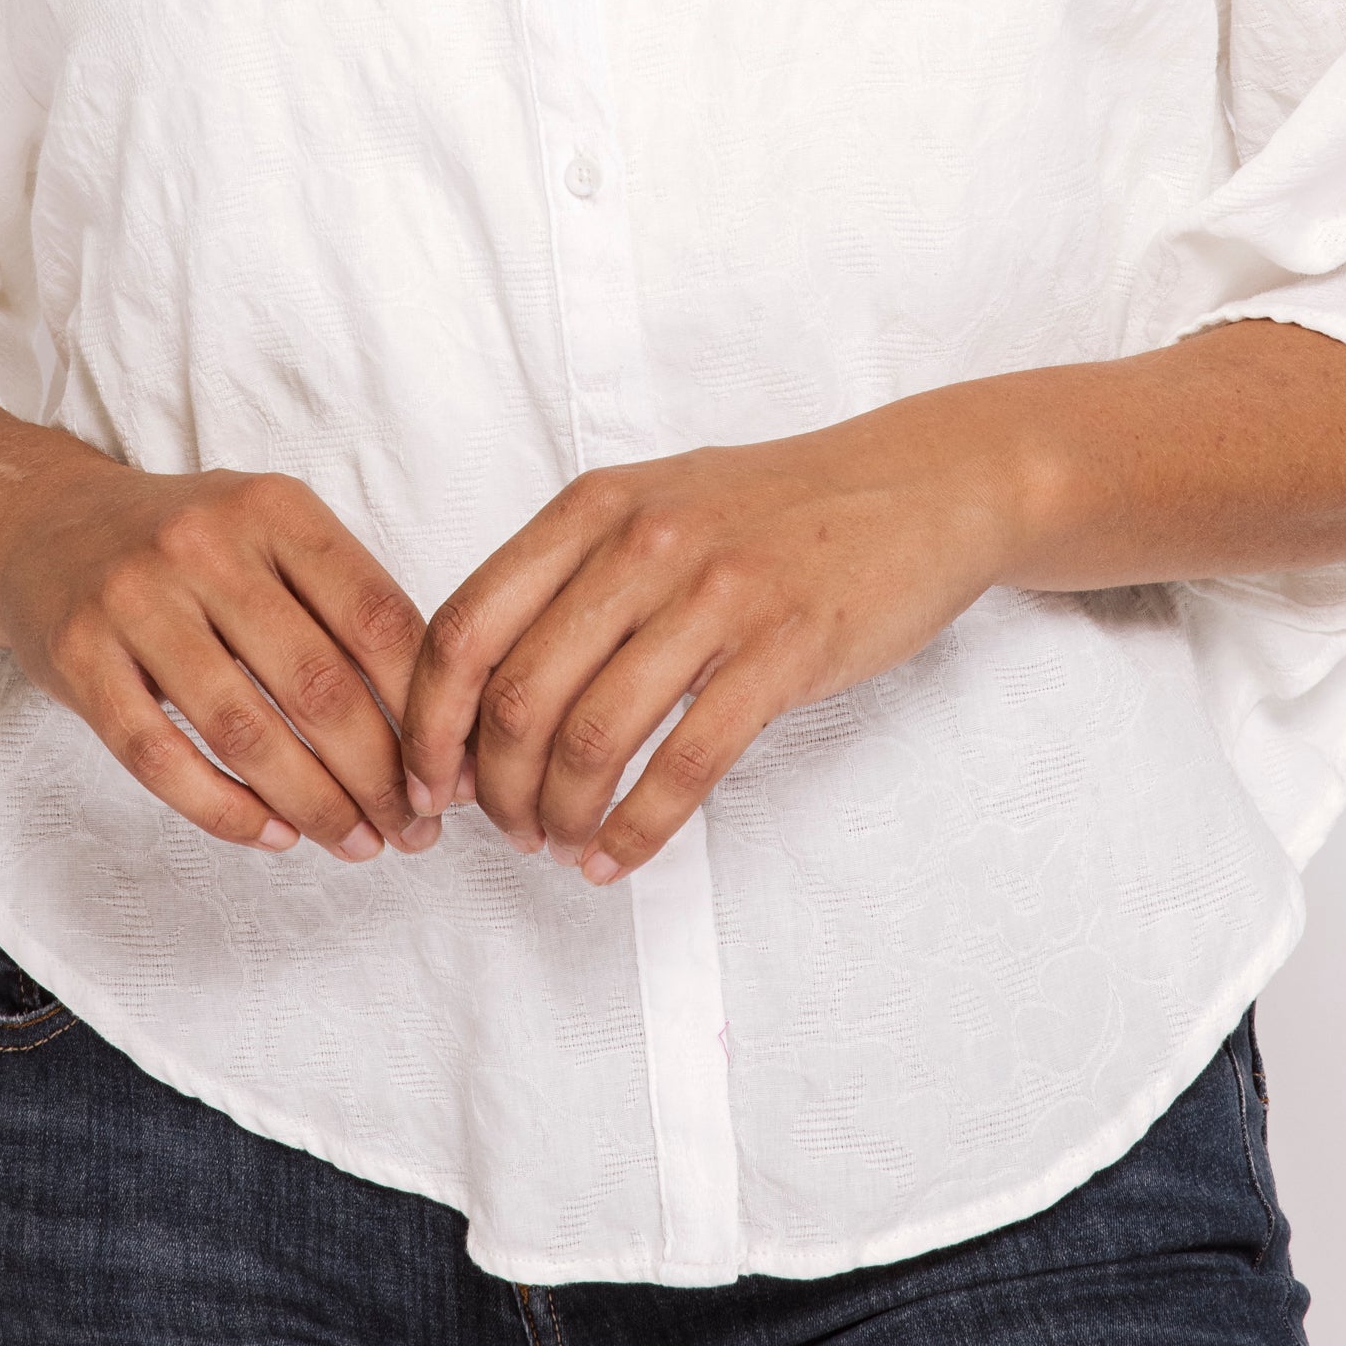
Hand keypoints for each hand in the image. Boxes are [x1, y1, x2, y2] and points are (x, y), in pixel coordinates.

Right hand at [0, 446, 438, 864]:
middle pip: (317, 684)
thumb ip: (343, 601)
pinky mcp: (79, 660)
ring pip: (244, 729)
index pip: (376, 616)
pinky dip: (225, 809)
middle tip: (412, 832)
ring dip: (312, 804)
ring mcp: (135, 601)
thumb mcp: (267, 533)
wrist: (39, 526)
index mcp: (273, 509)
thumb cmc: (184, 546)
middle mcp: (204, 545)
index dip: (424, 706)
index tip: (448, 771)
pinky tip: (273, 835)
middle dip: (377, 774)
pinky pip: (160, 758)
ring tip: (355, 843)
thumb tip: (435, 718)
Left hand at [399, 394, 1021, 885]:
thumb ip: (570, 575)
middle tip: (506, 829)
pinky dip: (636, 832)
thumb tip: (476, 690)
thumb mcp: (654, 504)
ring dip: (559, 814)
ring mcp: (715, 596)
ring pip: (592, 737)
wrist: (917, 487)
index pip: (464, 626)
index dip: (429, 723)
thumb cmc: (774, 510)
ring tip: (560, 844)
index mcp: (592, 507)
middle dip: (493, 787)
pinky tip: (616, 857)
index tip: (428, 782)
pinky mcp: (783, 652)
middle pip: (517, 694)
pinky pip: (685, 766)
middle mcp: (642, 544)